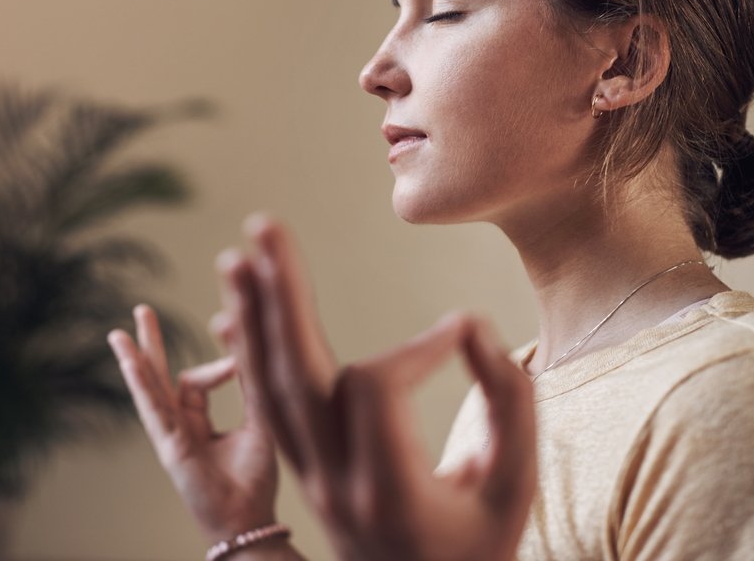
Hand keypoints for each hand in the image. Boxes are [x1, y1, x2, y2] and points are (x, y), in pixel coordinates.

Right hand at [108, 296, 278, 543]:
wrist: (250, 519)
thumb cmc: (255, 479)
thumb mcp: (260, 421)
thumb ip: (253, 385)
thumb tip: (251, 345)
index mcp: (198, 420)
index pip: (196, 379)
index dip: (219, 364)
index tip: (241, 363)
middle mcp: (179, 425)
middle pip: (160, 376)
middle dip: (151, 344)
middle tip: (141, 310)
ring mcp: (171, 435)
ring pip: (149, 389)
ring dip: (135, 359)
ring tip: (118, 332)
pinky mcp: (169, 445)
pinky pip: (153, 408)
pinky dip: (141, 382)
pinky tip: (129, 360)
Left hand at [220, 213, 536, 560]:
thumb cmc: (479, 547)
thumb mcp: (514, 487)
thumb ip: (508, 404)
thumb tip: (469, 329)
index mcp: (385, 490)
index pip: (376, 388)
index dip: (421, 346)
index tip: (464, 333)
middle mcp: (332, 483)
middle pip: (293, 378)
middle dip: (279, 297)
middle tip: (263, 225)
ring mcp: (307, 478)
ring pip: (268, 390)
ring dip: (253, 316)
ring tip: (239, 254)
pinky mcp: (301, 468)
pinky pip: (267, 404)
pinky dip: (252, 352)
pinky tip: (242, 307)